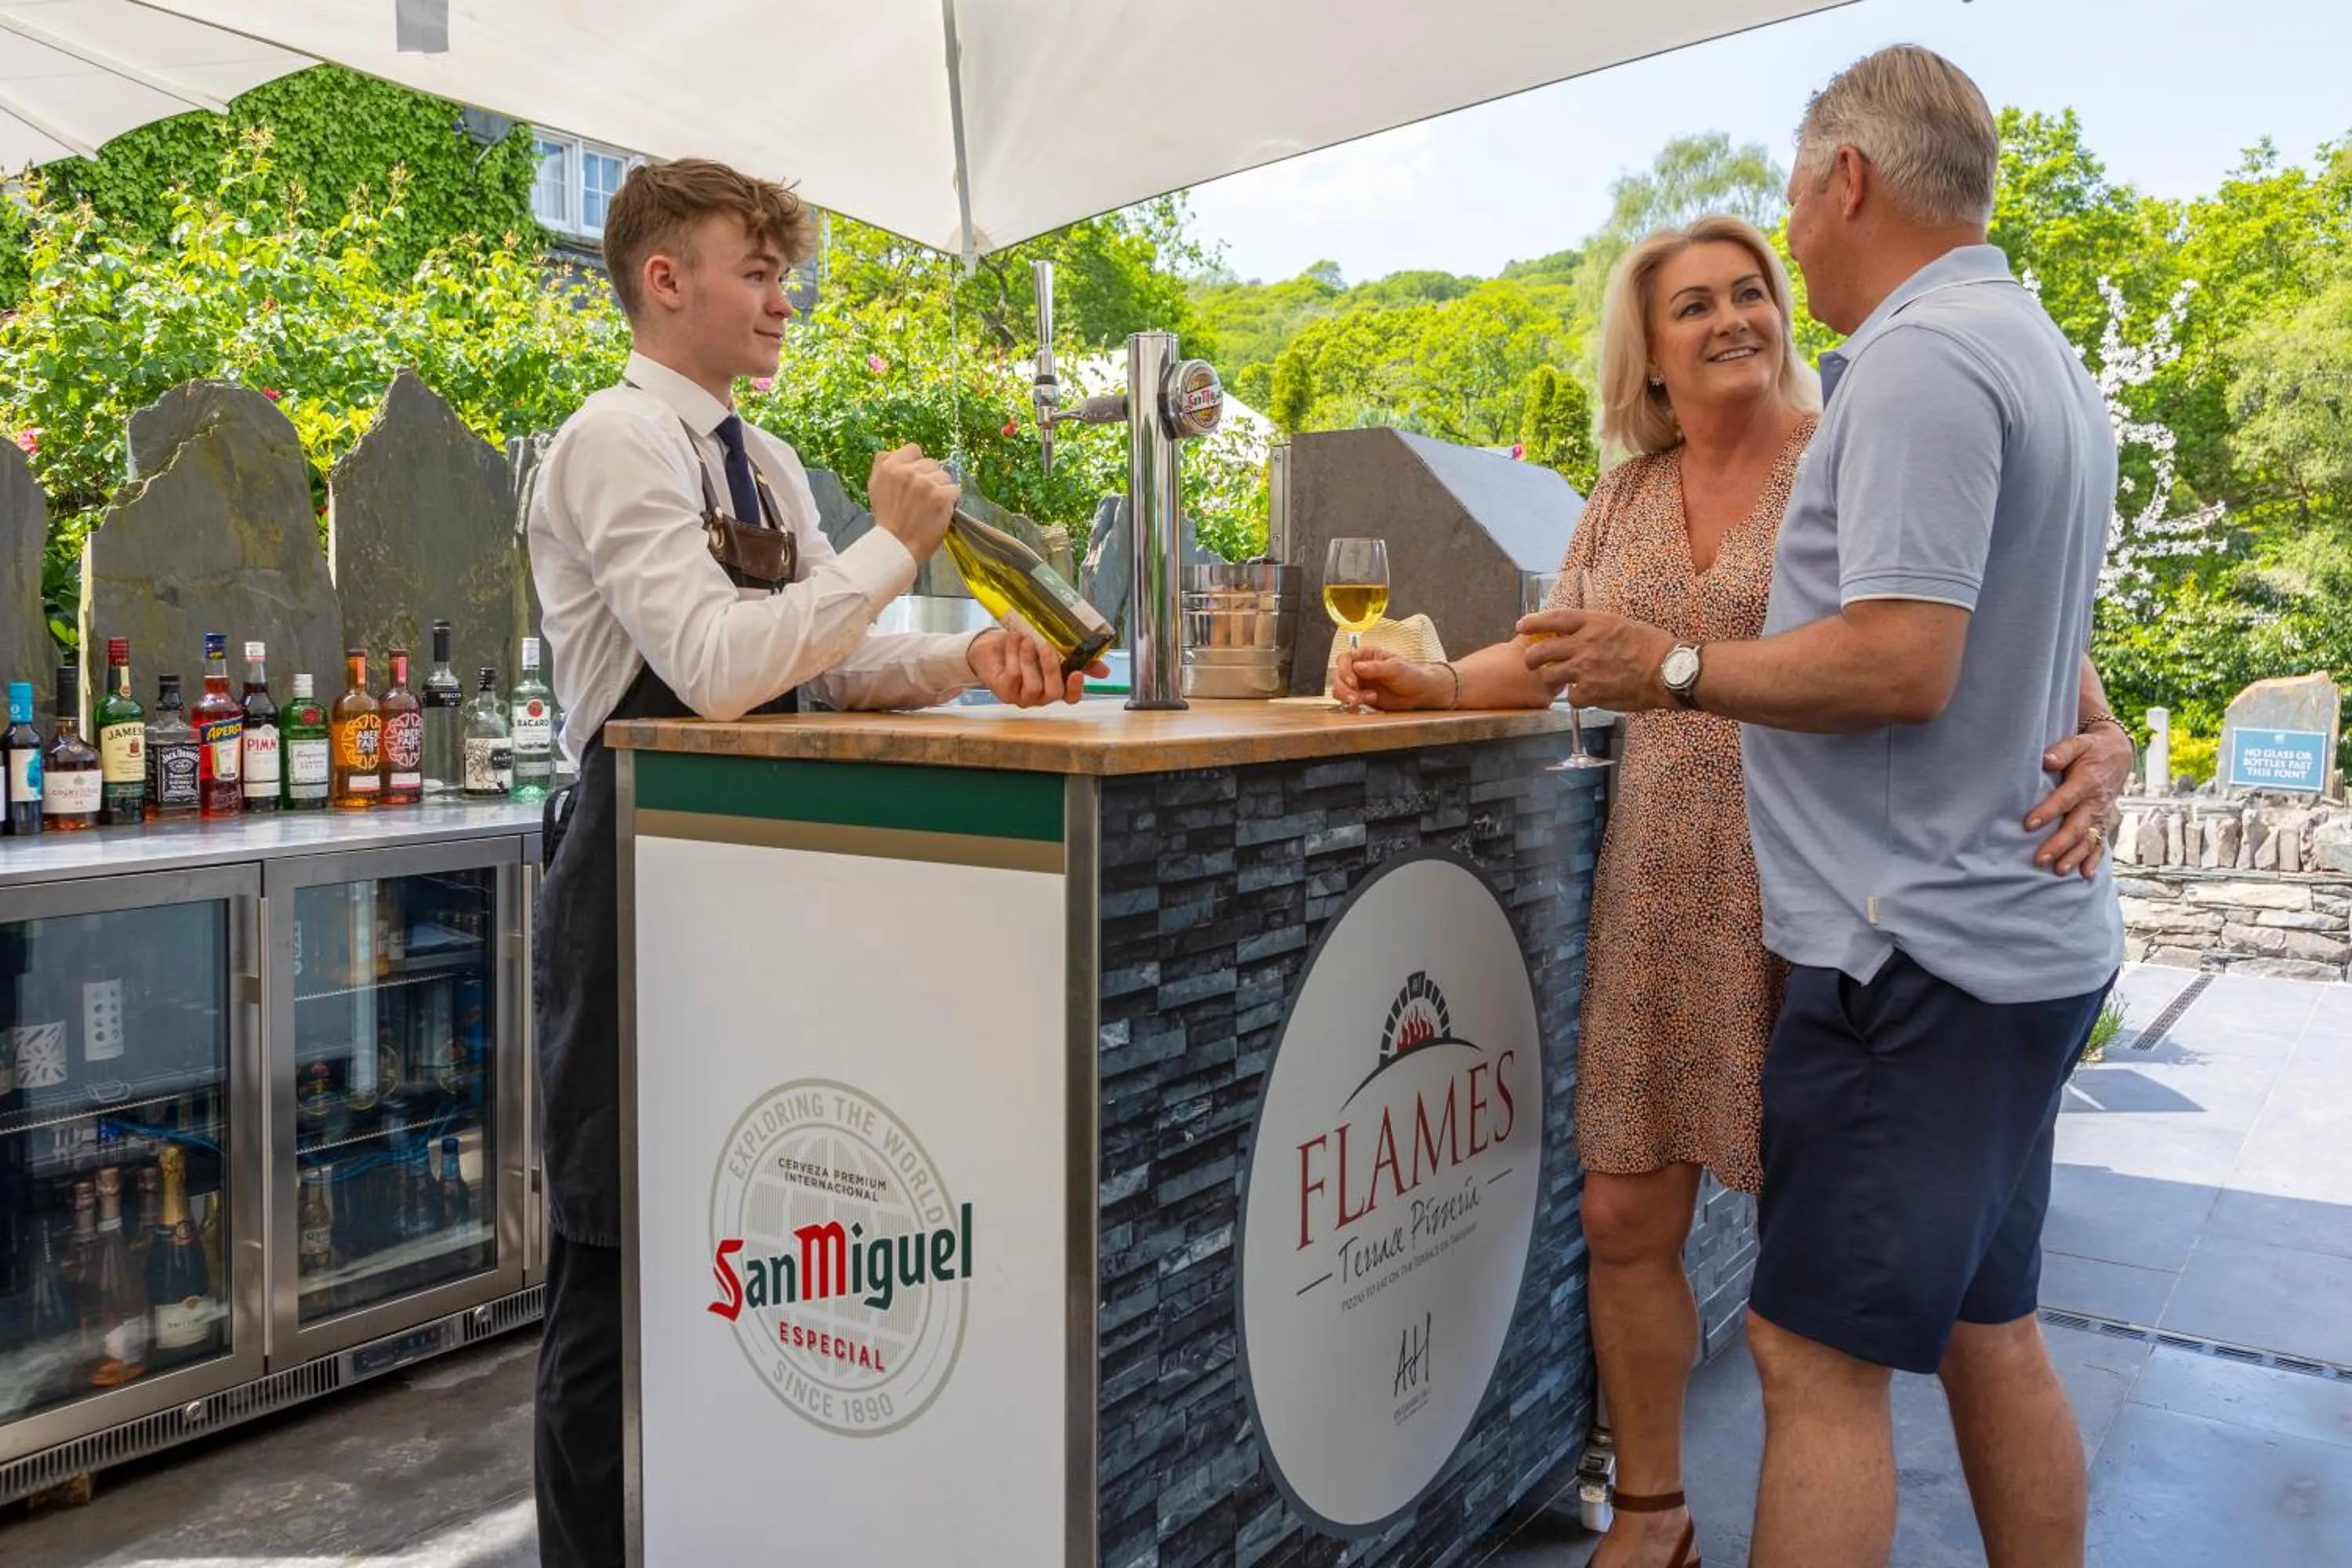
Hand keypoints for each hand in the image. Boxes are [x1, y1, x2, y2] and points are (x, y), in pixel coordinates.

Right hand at [868, 444, 956, 559]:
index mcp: (889, 467)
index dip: (917, 464)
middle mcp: (908, 472)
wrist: (897, 546)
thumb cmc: (887, 519)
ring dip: (942, 489)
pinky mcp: (942, 496)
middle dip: (930, 478)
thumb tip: (893, 451)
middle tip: (923, 498)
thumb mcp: (874, 487)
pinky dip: (951, 501)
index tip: (916, 478)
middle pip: (931, 463)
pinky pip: (955, 490)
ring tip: (931, 506)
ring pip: (945, 476)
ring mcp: (926, 483)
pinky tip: (940, 511)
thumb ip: (883, 465)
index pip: (913, 449)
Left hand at [968, 628, 1097, 707]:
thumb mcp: (1052, 648)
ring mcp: (1023, 697)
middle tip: (1046, 646)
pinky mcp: (1004, 692)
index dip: (1076, 688)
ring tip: (1026, 639)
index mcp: (1056, 686)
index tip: (1077, 673)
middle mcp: (1041, 696)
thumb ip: (1077, 658)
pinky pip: (1014, 677)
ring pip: (1033, 685)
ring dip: (1029, 660)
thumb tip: (1105, 670)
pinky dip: (1014, 655)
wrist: (991, 647)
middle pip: (1054, 692)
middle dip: (1051, 669)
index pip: (1072, 698)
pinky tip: (1014, 640)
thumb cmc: (1023, 647)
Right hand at [1332, 649, 1451, 710]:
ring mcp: (1359, 683)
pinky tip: (1366, 704)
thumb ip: (1376, 667)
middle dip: (1344, 688)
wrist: (1421, 692)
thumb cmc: (1412, 675)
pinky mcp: (1361, 696)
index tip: (1353, 682)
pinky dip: (1352, 705)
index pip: (1345, 659)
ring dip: (1348, 697)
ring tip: (1367, 699)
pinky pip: (1348, 701)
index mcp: (1366, 655)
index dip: (1344, 671)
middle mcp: (1359, 668)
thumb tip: (1357, 667)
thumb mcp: (1396, 668)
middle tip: (1356, 698)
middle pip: (1338, 675)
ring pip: (1339, 689)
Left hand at [1516, 608, 1676, 711]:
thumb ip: (1598, 629)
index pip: (1554, 619)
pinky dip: (1577, 699)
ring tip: (1558, 683)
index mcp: (1593, 623)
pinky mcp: (1589, 692)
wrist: (1668, 670)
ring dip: (1551, 680)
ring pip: (1550, 676)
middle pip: (1542, 650)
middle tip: (1531, 662)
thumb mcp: (1622, 625)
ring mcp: (1583, 669)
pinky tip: (1587, 697)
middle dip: (1531, 658)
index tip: (1521, 626)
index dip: (1534, 622)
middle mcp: (1583, 643)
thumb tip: (1585, 634)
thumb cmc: (1653, 646)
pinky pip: (1571, 698)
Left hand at [2028, 724, 2133, 877]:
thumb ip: (2062, 751)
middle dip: (2059, 844)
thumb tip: (2047, 760)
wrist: (2118, 755)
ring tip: (2058, 870)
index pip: (2064, 799)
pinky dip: (2094, 860)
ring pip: (2088, 839)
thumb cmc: (2090, 749)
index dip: (2048, 812)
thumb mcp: (2079, 743)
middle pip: (2076, 826)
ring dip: (2074, 856)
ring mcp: (2102, 815)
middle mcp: (2096, 802)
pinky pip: (2101, 843)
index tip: (2029, 824)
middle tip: (2040, 859)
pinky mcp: (2105, 822)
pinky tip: (2085, 875)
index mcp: (2086, 782)